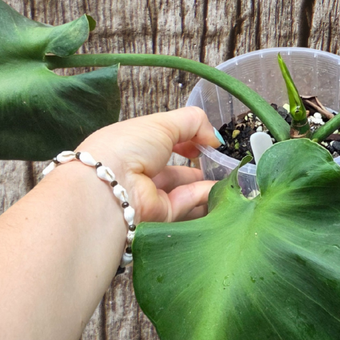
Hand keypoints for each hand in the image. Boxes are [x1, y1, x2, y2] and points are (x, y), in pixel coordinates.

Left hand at [76, 107, 221, 223]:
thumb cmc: (130, 146)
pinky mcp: (159, 217)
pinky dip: (202, 196)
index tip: (206, 141)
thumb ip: (194, 123)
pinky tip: (218, 189)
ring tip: (227, 176)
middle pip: (173, 169)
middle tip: (221, 161)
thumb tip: (215, 138)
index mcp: (132, 146)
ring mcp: (149, 195)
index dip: (185, 139)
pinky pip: (185, 205)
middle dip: (197, 164)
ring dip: (205, 182)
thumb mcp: (162, 123)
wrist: (111, 187)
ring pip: (183, 189)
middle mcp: (139, 171)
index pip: (162, 143)